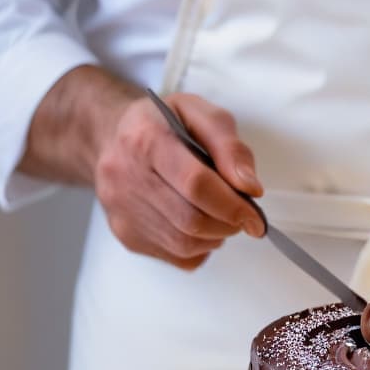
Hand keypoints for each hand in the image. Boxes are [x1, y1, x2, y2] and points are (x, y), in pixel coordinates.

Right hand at [94, 92, 264, 268]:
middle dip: (227, 224)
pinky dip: (198, 248)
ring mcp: (122, 210)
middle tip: (241, 215)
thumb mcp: (201, 113)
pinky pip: (175, 256)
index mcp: (145, 139)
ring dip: (215, 237)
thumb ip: (230, 148)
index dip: (232, 206)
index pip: (196, 184)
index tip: (255, 217)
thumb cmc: (163, 124)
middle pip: (190, 220)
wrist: (115, 138)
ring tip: (219, 216)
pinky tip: (198, 225)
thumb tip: (250, 188)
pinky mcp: (126, 234)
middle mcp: (125, 176)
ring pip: (183, 244)